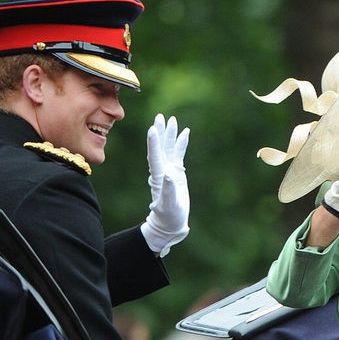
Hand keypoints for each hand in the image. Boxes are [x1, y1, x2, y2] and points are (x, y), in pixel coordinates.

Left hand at [140, 113, 190, 256]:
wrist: (170, 223)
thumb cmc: (168, 216)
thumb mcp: (168, 205)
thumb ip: (168, 190)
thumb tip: (169, 174)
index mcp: (158, 176)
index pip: (155, 156)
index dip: (154, 143)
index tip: (153, 128)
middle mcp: (162, 170)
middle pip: (159, 147)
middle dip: (160, 132)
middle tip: (160, 116)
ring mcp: (169, 170)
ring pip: (168, 148)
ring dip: (170, 134)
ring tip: (172, 119)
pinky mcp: (177, 172)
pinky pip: (178, 154)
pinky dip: (181, 143)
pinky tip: (185, 132)